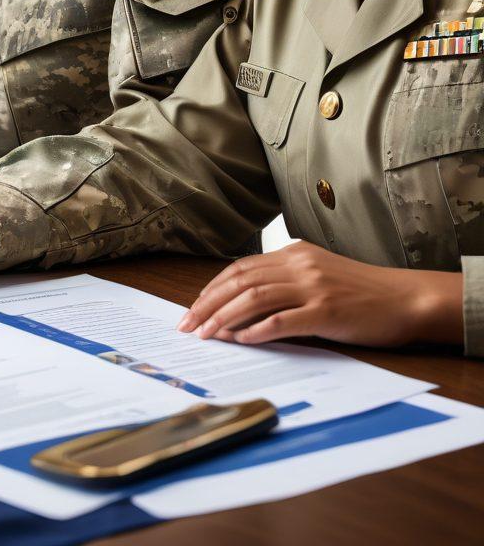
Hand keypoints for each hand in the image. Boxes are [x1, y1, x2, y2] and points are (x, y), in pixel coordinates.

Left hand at [178, 241, 463, 348]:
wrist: (404, 299)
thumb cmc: (361, 292)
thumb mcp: (318, 273)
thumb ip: (285, 279)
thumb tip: (244, 303)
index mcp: (294, 253)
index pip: (240, 268)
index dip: (212, 289)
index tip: (193, 308)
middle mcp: (299, 265)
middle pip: (240, 280)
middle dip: (208, 304)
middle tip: (188, 325)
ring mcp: (313, 287)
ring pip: (255, 297)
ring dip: (225, 317)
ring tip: (207, 335)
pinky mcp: (327, 311)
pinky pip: (284, 320)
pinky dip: (258, 330)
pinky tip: (242, 340)